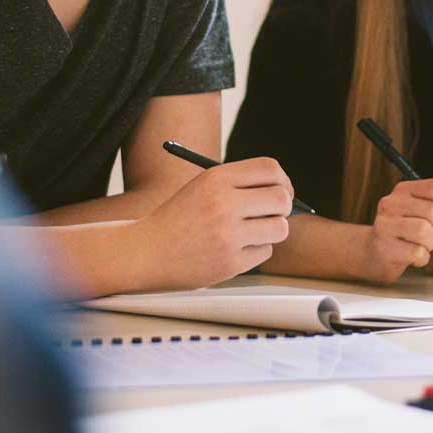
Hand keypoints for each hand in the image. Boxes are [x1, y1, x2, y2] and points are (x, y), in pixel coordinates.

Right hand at [134, 157, 292, 289]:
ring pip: (279, 228)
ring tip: (249, 233)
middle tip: (272, 214)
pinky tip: (232, 250)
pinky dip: (254, 252)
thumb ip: (240, 185)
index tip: (281, 190)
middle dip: (283, 207)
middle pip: (281, 198)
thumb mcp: (203, 188)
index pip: (270, 169)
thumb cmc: (180, 218)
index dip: (282, 180)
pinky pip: (264, 252)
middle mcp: (223, 203)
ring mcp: (227, 235)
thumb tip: (286, 192)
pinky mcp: (229, 263)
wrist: (145, 251)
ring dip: (271, 231)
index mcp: (216, 178)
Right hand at [357, 178, 432, 284]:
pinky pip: (418, 253)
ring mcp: (384, 225)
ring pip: (426, 232)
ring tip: (426, 246)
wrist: (374, 254)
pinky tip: (414, 257)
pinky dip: (423, 258)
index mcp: (404, 189)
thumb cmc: (407, 232)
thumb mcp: (423, 211)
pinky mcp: (383, 247)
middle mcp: (391, 203)